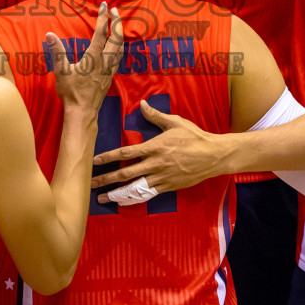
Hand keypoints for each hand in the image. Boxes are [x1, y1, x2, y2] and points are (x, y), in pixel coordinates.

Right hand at [45, 3, 124, 115]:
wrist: (82, 112)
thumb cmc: (71, 93)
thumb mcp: (61, 71)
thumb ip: (57, 52)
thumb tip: (49, 34)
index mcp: (93, 58)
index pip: (101, 33)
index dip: (103, 18)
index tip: (103, 6)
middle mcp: (105, 62)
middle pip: (116, 38)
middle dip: (117, 22)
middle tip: (115, 10)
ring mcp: (109, 70)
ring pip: (120, 48)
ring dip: (120, 33)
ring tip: (118, 24)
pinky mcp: (110, 77)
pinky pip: (119, 57)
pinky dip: (120, 46)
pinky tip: (117, 47)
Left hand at [89, 99, 222, 200]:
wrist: (213, 156)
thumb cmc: (194, 137)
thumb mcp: (175, 122)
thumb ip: (155, 115)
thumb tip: (142, 103)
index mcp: (155, 147)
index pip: (126, 152)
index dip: (109, 156)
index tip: (95, 160)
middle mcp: (155, 164)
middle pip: (126, 173)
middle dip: (106, 178)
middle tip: (91, 183)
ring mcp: (162, 177)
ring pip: (135, 187)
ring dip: (117, 193)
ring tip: (102, 197)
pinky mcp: (168, 186)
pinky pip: (148, 194)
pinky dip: (134, 198)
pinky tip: (123, 201)